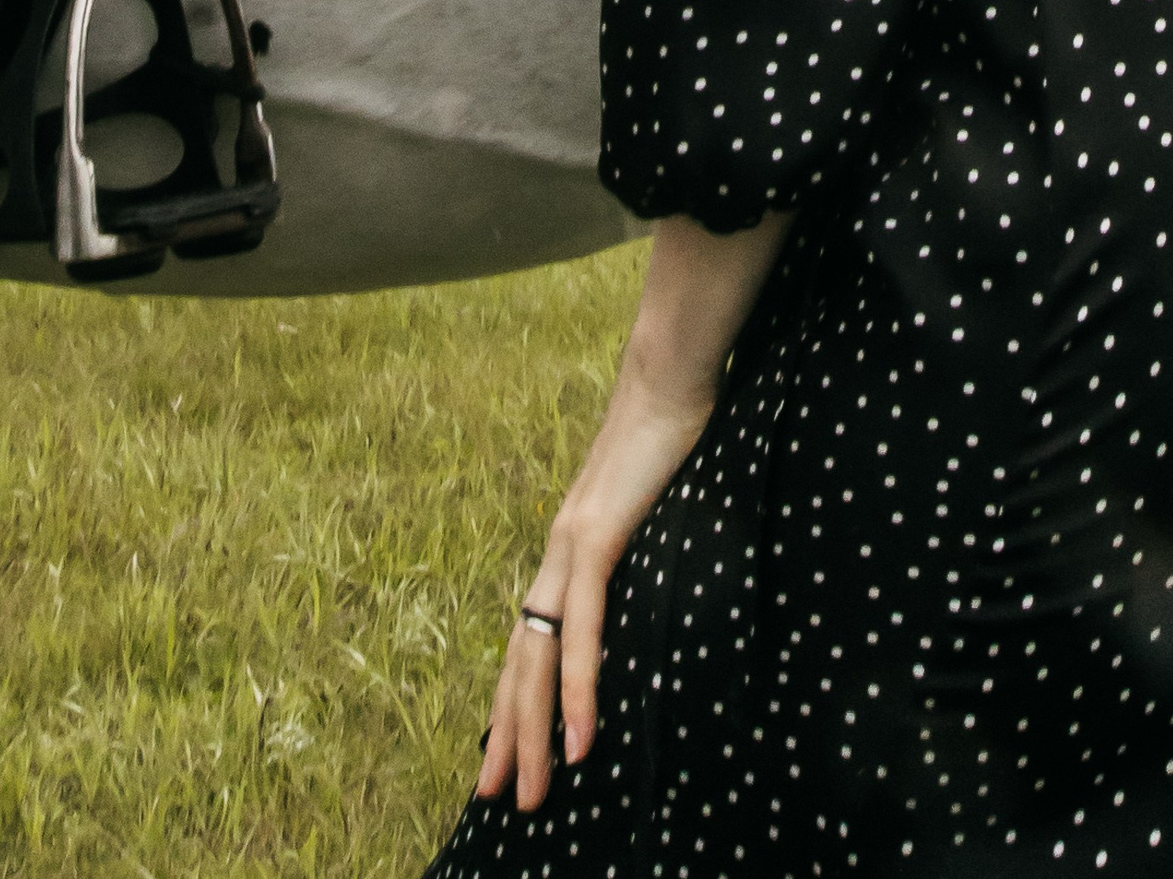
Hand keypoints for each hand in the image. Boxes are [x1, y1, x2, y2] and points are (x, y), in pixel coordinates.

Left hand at [476, 363, 717, 813]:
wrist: (671, 373)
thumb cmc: (674, 432)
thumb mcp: (656, 506)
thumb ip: (645, 545)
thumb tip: (659, 580)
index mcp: (569, 548)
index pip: (529, 638)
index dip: (515, 697)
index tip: (505, 751)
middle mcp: (557, 552)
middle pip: (519, 660)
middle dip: (508, 736)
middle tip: (499, 798)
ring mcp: (570, 546)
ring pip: (536, 658)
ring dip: (532, 733)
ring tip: (532, 794)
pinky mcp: (595, 538)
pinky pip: (580, 629)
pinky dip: (577, 687)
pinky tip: (578, 738)